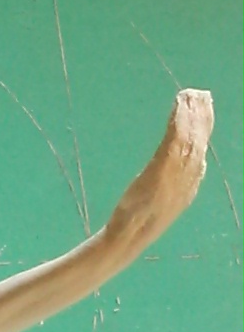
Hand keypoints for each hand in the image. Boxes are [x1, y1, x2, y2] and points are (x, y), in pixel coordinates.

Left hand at [106, 89, 213, 252]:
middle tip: (201, 94)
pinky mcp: (161, 173)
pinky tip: (178, 107)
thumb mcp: (161, 200)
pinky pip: (174, 142)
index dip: (205, 128)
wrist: (126, 238)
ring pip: (189, 139)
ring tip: (189, 95)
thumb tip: (179, 165)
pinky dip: (178, 122)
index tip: (204, 108)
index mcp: (189, 187)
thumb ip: (172, 182)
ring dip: (191, 115)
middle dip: (202, 116)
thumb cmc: (137, 223)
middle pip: (199, 141)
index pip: (201, 151)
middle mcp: (188, 180)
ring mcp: (176, 177)